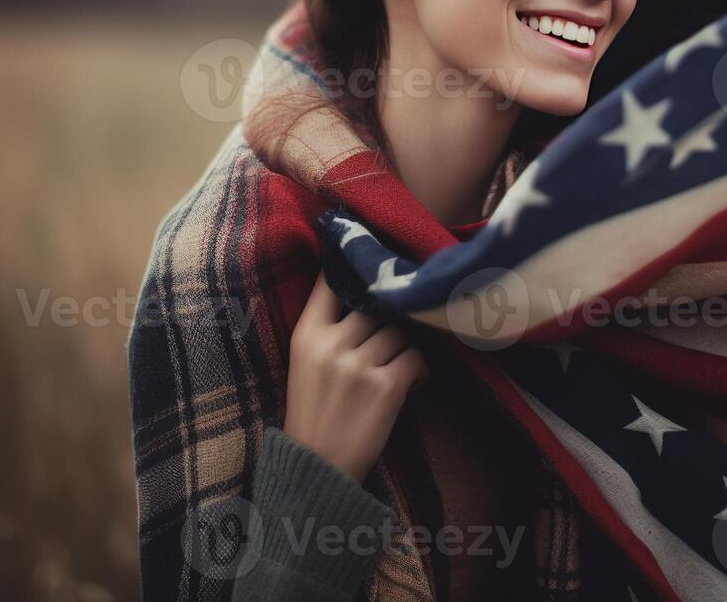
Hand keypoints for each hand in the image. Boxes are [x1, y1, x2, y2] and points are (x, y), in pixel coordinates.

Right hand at [282, 272, 429, 483]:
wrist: (317, 468)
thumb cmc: (314, 413)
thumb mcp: (305, 363)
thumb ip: (328, 329)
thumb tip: (368, 292)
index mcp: (306, 335)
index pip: (331, 282)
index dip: (354, 265)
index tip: (373, 257)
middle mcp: (331, 344)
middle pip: (375, 304)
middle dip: (388, 318)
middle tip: (394, 332)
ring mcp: (359, 365)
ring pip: (399, 331)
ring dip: (404, 347)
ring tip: (397, 367)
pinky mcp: (386, 387)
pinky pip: (416, 357)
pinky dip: (420, 370)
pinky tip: (412, 383)